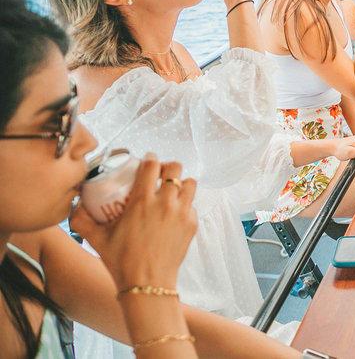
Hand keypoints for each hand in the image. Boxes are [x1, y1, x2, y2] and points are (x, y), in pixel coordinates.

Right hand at [71, 155, 196, 290]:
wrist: (147, 284)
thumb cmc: (121, 261)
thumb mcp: (97, 239)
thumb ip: (82, 220)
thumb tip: (75, 206)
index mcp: (143, 201)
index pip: (151, 166)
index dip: (150, 159)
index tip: (147, 161)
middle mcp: (165, 203)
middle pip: (175, 168)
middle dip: (168, 167)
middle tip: (160, 175)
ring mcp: (182, 213)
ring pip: (190, 183)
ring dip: (181, 183)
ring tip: (171, 191)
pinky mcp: (192, 225)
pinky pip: (192, 206)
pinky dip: (184, 205)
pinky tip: (173, 214)